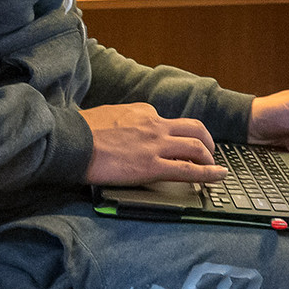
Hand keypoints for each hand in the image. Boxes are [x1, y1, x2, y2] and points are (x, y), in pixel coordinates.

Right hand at [82, 103, 226, 185]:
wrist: (69, 141)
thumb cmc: (79, 131)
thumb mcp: (107, 116)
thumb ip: (123, 121)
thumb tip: (123, 128)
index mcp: (142, 111)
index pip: (169, 121)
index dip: (178, 135)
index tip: (179, 143)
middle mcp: (154, 124)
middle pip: (194, 128)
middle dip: (207, 141)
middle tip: (208, 153)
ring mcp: (155, 145)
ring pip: (197, 147)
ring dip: (209, 158)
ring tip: (213, 167)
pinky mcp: (152, 166)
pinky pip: (189, 170)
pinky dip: (209, 174)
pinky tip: (218, 176)